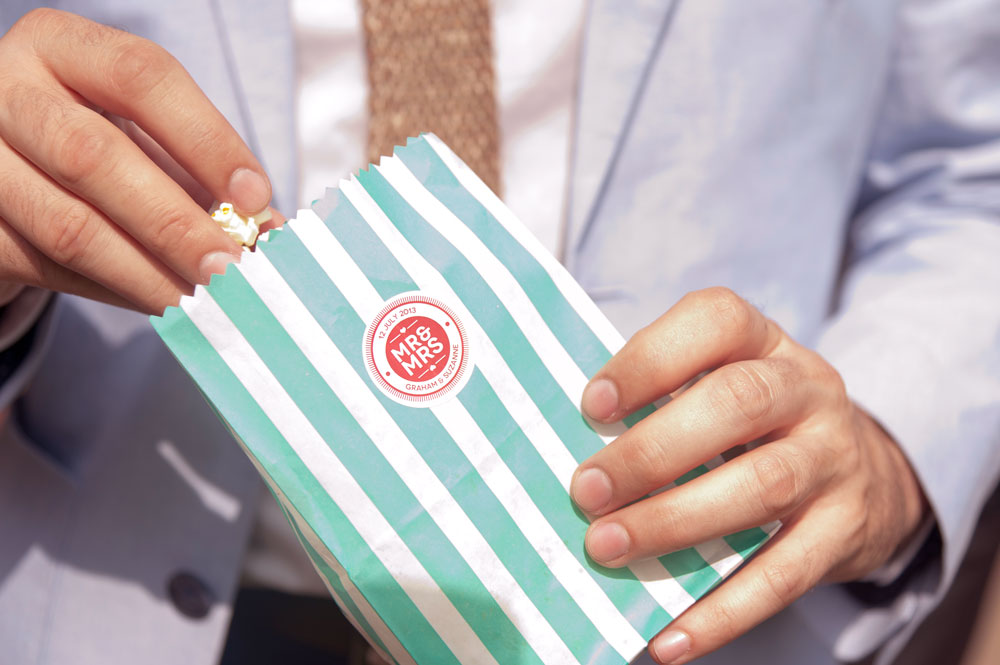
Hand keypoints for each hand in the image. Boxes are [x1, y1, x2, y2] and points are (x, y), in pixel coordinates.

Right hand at [0, 9, 275, 313]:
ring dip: (148, 272)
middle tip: (231, 268)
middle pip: (94, 156)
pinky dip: (114, 292)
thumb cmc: (98, 145)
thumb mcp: (145, 137)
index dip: (205, 140)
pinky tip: (162, 304)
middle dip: (174, 223)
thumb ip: (202, 175)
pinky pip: (45, 267)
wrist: (7, 169)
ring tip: (205, 299)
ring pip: (66, 225)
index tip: (254, 197)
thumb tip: (268, 231)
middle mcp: (5, 90)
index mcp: (61, 47)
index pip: (141, 77)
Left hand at [571, 287, 927, 663]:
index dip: (651, 358)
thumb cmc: (753, 426)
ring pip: (760, 485)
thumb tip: (566, 453)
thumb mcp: (719, 386)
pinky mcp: (844, 530)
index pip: (717, 321)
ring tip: (606, 547)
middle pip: (736, 404)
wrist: (865, 473)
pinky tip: (668, 639)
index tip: (592, 404)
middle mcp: (806, 389)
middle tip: (586, 491)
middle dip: (652, 450)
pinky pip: (784, 574)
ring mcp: (833, 458)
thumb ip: (659, 403)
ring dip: (674, 521)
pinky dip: (722, 611)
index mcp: (762, 343)